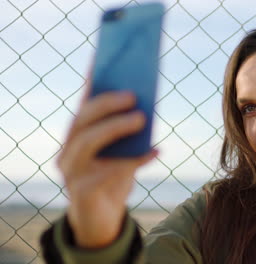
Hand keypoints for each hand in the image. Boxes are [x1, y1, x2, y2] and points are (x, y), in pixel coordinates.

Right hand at [57, 73, 157, 248]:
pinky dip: (134, 160)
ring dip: (115, 127)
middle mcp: (68, 151)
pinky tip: (156, 152)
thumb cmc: (113, 181)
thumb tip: (147, 108)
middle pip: (82, 120)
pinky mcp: (81, 191)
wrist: (102, 221)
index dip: (93, 81)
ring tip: (141, 118)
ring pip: (87, 141)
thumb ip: (128, 135)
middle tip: (133, 95)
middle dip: (106, 104)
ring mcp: (71, 171)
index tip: (104, 58)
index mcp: (77, 137)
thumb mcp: (121, 154)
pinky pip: (108, 172)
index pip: (84, 104)